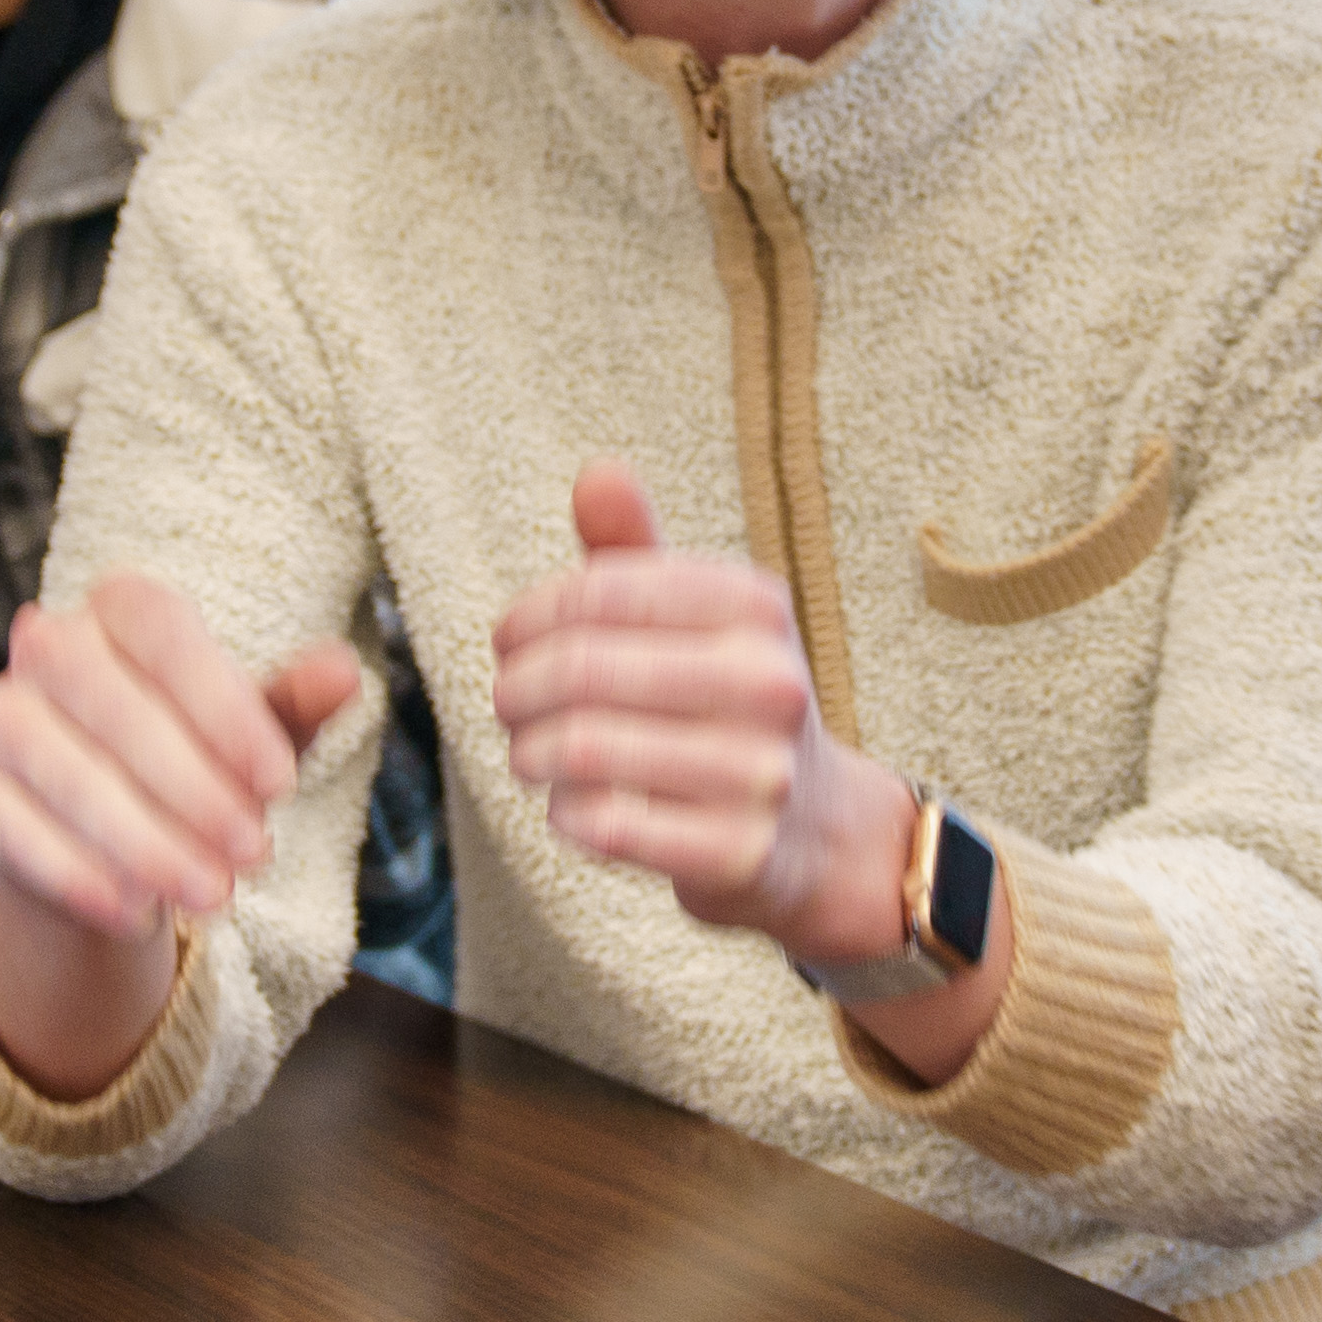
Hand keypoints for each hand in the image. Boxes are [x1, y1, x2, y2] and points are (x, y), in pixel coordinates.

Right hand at [0, 575, 364, 942]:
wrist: (115, 848)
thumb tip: (346, 671)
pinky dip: (79, 875)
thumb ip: (293, 705)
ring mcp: (3, 719)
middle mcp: (48, 647)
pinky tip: (136, 913)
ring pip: (62, 770)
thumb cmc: (194, 766)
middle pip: (108, 700)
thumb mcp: (252, 737)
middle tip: (254, 853)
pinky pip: (16, 829)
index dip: (222, 706)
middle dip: (189, 785)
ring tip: (211, 895)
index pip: (161, 630)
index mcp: (120, 609)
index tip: (282, 783)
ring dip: (142, 839)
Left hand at [486, 464, 914, 960]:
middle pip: (580, 669)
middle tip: (507, 703)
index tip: (509, 641)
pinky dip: (565, 813)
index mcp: (755, 606)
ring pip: (583, 747)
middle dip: (518, 688)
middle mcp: (769, 682)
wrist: (813, 829)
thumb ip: (635, 551)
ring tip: (530, 753)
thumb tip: (597, 472)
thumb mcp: (698, 619)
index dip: (529, 616)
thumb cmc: (729, 705)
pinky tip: (570, 805)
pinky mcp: (736, 850)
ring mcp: (759, 771)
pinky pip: (605, 824)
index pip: (598, 591)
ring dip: (531, 752)